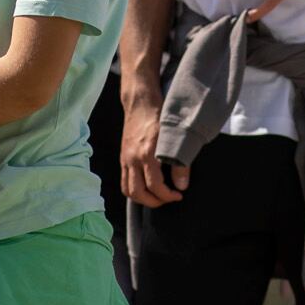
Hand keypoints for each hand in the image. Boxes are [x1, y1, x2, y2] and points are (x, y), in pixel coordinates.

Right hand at [121, 92, 186, 207]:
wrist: (140, 102)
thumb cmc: (160, 115)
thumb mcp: (175, 137)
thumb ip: (180, 163)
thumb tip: (182, 185)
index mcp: (147, 154)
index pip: (155, 186)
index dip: (168, 196)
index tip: (178, 195)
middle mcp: (133, 158)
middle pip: (137, 193)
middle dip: (154, 202)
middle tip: (168, 199)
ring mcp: (125, 158)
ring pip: (127, 190)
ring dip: (142, 199)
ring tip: (157, 196)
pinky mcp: (123, 157)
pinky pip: (124, 181)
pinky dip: (134, 189)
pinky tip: (147, 187)